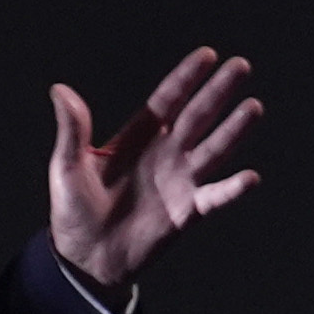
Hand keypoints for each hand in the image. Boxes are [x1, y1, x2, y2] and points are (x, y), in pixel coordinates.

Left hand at [47, 44, 259, 289]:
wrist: (85, 258)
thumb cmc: (73, 210)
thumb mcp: (68, 165)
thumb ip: (73, 129)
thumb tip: (60, 90)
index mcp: (138, 136)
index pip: (168, 100)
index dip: (186, 78)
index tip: (207, 55)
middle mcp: (165, 153)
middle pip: (198, 116)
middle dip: (218, 92)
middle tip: (240, 66)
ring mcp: (180, 181)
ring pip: (214, 149)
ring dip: (234, 130)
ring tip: (254, 107)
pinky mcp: (187, 212)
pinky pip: (215, 197)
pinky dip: (233, 189)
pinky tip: (250, 177)